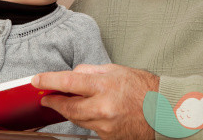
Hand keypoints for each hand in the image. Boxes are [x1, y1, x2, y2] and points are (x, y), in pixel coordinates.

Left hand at [32, 63, 158, 139]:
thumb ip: (91, 72)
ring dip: (69, 110)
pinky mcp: (108, 137)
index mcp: (105, 86)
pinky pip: (90, 127)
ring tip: (67, 102)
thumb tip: (72, 75)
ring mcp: (105, 125)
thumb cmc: (143, 88)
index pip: (68, 83)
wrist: (166, 112)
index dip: (49, 81)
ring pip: (77, 119)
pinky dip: (87, 119)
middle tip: (46, 97)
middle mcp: (103, 108)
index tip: (36, 81)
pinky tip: (93, 111)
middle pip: (68, 107)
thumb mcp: (116, 70)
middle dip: (54, 102)